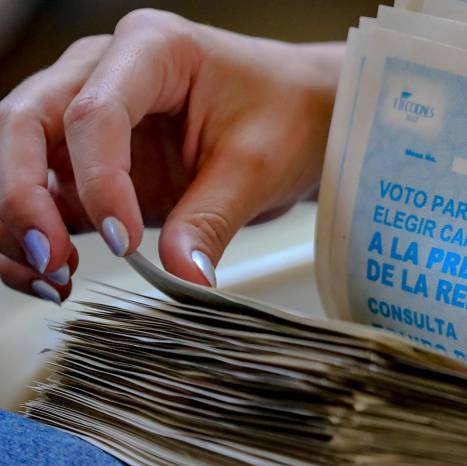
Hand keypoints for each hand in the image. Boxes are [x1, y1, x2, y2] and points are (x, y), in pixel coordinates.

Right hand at [0, 9, 341, 302]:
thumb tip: (182, 279)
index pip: (95, 111)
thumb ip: (211, 220)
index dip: (98, 181)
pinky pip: (45, 194)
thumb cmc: (284, 115)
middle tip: (51, 259)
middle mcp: (104, 71)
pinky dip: (37, 235)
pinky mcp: (92, 161)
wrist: (303, 115)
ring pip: (19, 159)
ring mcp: (90, 115)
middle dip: (22, 196)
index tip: (124, 242)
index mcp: (152, 49)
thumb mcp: (257, 167)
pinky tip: (56, 277)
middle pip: (27, 123)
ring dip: (18, 222)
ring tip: (53, 279)